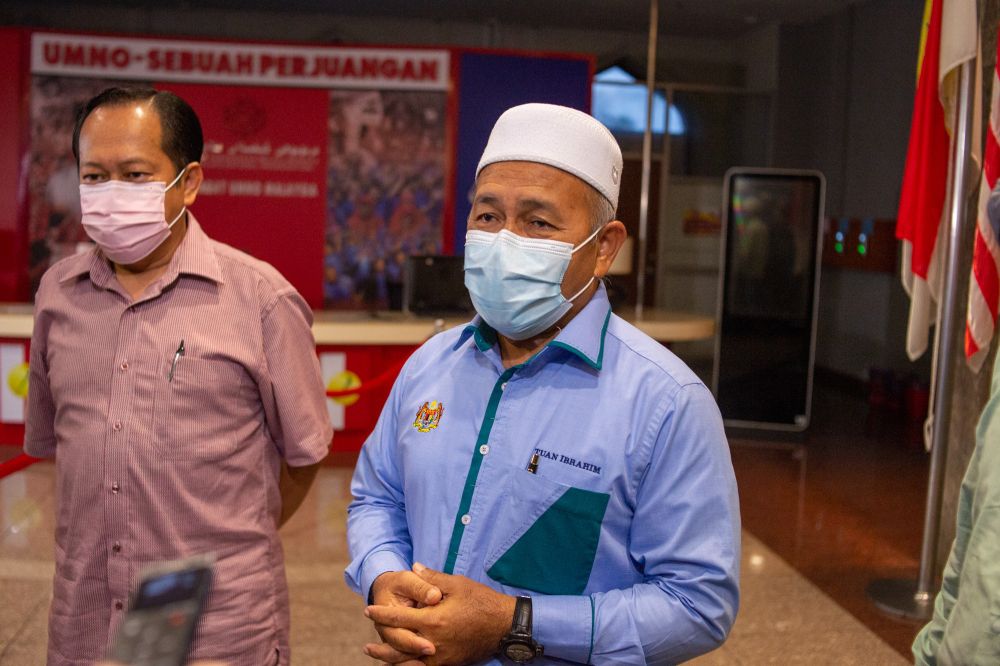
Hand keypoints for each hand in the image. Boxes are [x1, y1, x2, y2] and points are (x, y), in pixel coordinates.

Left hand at [365, 562, 516, 665]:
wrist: (504, 626)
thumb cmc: (481, 601)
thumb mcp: (457, 584)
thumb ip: (432, 578)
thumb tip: (414, 567)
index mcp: (433, 620)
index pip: (399, 617)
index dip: (381, 614)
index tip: (368, 610)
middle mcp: (433, 642)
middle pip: (399, 645)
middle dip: (381, 643)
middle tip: (367, 642)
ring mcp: (441, 656)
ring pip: (408, 662)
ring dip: (390, 660)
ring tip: (376, 657)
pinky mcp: (449, 663)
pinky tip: (401, 664)